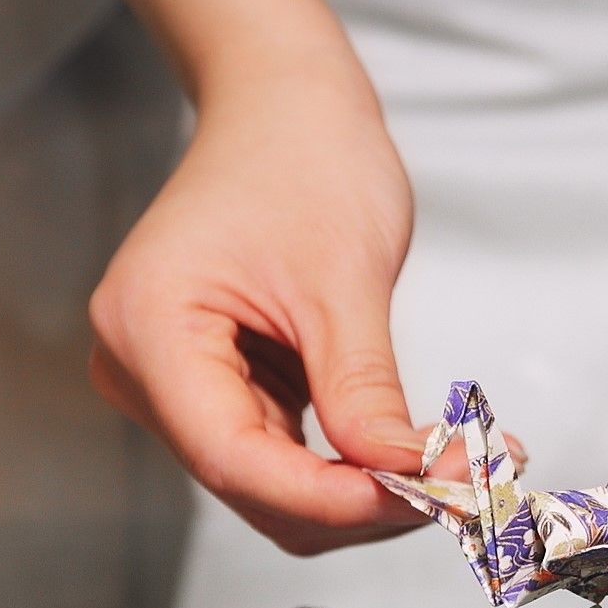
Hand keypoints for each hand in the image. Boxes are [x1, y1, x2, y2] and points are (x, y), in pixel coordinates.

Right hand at [86, 66, 429, 554]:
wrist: (284, 106)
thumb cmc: (303, 159)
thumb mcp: (344, 280)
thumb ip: (364, 390)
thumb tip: (405, 479)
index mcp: (149, 330)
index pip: (234, 459)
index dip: (333, 498)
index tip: (426, 500)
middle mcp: (143, 369)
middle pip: (252, 486)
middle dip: (359, 501)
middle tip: (465, 490)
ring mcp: (176, 384)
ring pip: (272, 485)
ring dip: (363, 490)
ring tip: (456, 467)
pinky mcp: (218, 388)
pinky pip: (283, 455)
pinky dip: (350, 464)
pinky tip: (416, 452)